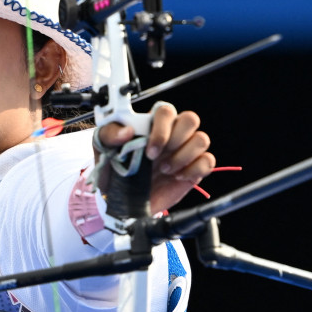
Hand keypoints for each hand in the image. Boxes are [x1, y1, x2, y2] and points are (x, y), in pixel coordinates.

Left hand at [95, 102, 214, 213]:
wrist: (121, 200)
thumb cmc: (114, 170)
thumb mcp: (102, 150)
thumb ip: (108, 134)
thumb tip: (126, 131)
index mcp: (150, 125)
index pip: (166, 111)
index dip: (161, 128)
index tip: (148, 149)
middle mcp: (171, 135)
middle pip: (190, 119)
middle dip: (175, 139)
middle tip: (157, 158)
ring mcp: (183, 151)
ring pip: (202, 139)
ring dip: (184, 156)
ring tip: (165, 170)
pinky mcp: (193, 170)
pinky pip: (208, 161)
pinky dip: (195, 169)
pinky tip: (177, 176)